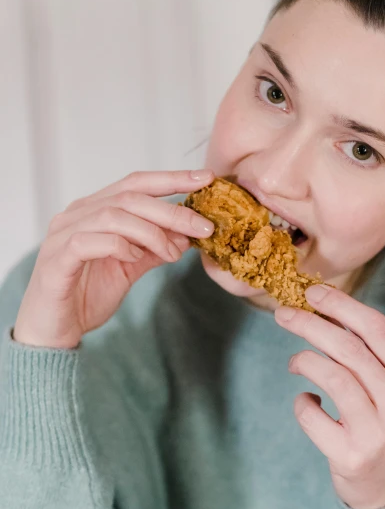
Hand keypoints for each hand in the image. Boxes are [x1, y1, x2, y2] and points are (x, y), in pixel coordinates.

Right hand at [14, 169, 214, 349]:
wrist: (54, 330)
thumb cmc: (87, 295)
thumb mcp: (130, 268)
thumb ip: (154, 249)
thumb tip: (188, 235)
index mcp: (95, 209)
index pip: (136, 183)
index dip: (172, 178)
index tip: (206, 178)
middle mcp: (77, 214)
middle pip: (130, 197)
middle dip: (172, 211)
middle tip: (203, 227)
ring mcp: (63, 234)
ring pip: (113, 216)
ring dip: (151, 233)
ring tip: (171, 254)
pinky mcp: (56, 259)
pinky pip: (88, 241)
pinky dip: (118, 246)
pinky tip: (133, 258)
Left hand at [274, 284, 384, 508]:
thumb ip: (371, 354)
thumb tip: (325, 308)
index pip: (377, 328)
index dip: (341, 305)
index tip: (312, 292)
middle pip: (348, 347)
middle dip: (310, 324)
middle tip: (283, 314)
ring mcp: (377, 432)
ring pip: (332, 376)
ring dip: (303, 360)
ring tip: (294, 362)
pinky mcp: (351, 456)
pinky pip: (312, 414)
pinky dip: (301, 402)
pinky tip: (307, 402)